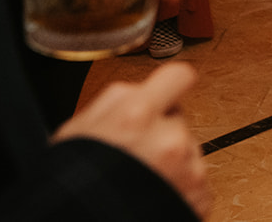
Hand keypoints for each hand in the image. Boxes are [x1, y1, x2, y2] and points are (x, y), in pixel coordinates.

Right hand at [53, 64, 210, 218]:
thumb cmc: (72, 184)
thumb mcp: (79, 131)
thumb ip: (117, 101)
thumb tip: (140, 90)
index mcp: (136, 114)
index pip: (178, 76)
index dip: (170, 86)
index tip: (166, 95)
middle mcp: (168, 138)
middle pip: (177, 119)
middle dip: (160, 132)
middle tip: (134, 154)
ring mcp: (187, 168)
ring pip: (187, 151)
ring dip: (171, 162)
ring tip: (140, 180)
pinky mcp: (198, 194)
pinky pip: (196, 182)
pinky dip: (180, 190)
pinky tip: (153, 195)